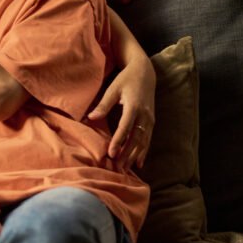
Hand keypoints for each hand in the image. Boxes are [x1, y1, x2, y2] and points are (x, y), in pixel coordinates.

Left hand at [88, 56, 155, 170]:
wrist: (145, 73)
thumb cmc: (126, 80)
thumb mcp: (113, 89)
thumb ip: (103, 105)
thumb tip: (90, 118)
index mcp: (134, 106)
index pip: (125, 128)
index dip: (118, 142)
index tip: (111, 154)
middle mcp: (145, 115)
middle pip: (136, 138)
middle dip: (127, 154)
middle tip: (118, 168)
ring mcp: (150, 119)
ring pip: (143, 141)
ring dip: (135, 156)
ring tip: (126, 169)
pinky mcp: (151, 122)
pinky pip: (148, 139)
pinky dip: (144, 152)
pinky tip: (139, 164)